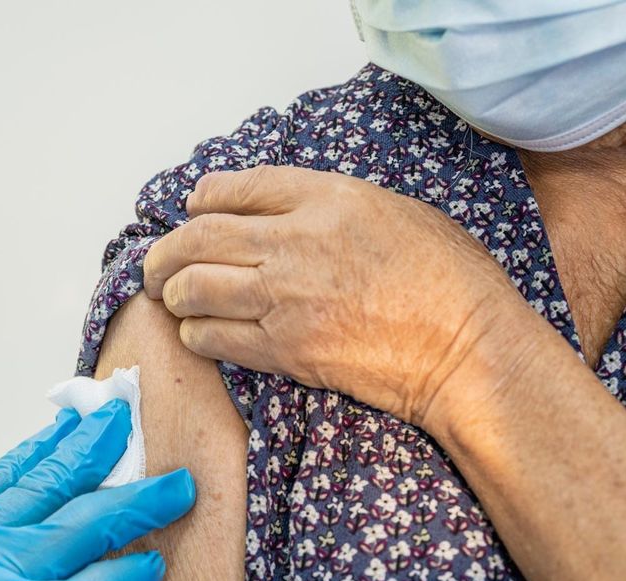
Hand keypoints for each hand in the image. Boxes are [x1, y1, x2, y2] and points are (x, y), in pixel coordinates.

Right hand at [0, 400, 195, 580]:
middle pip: (50, 483)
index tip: (78, 423)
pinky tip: (154, 563)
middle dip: (95, 448)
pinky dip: (130, 575)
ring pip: (86, 523)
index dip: (50, 444)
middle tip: (127, 422)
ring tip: (175, 486)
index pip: (6, 473)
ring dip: (138, 499)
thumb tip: (25, 520)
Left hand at [144, 165, 535, 429]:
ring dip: (173, 292)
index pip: (237, 186)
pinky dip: (195, 333)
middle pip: (198, 236)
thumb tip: (285, 213)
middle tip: (159, 264)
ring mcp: (286, 297)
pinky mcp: (285, 349)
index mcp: (327, 197)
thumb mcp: (396, 211)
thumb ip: (332, 205)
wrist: (466, 349)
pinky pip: (214, 337)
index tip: (192, 209)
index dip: (202, 198)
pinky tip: (198, 332)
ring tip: (171, 298)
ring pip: (194, 287)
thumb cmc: (449, 280)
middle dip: (167, 250)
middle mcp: (296, 241)